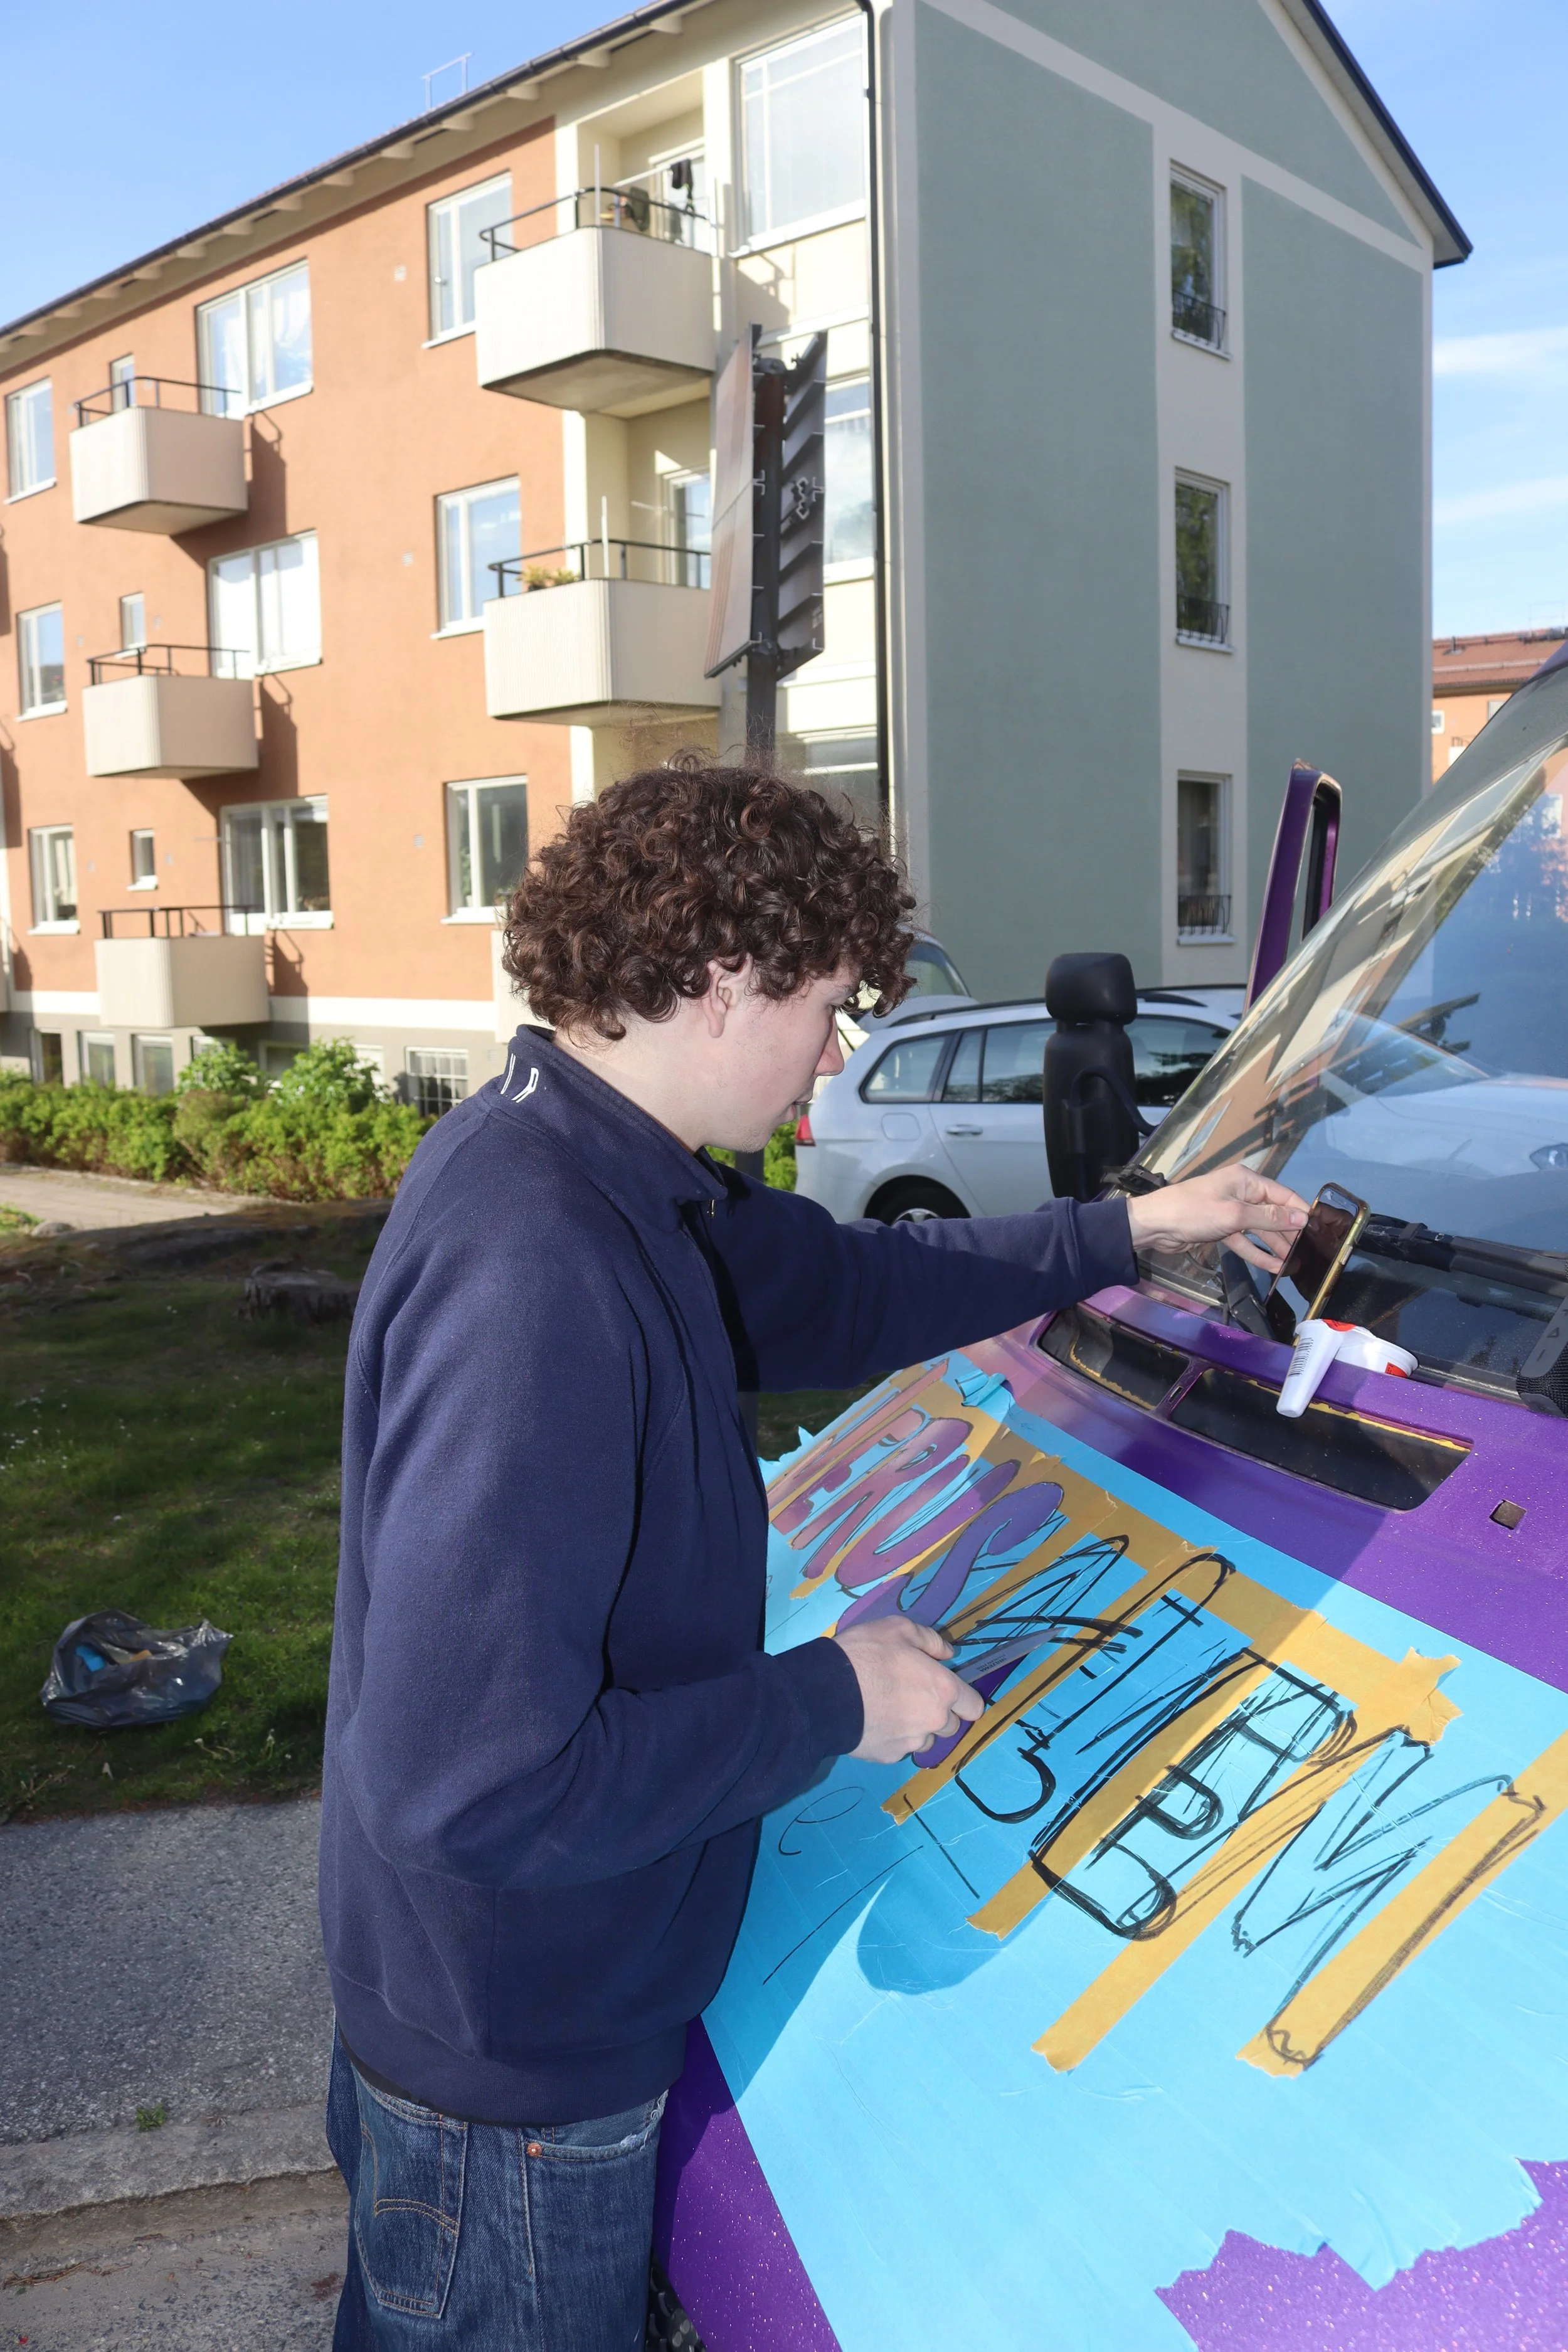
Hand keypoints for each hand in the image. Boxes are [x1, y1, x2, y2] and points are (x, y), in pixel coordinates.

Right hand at [833, 1616, 984, 1763]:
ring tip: (890, 1709)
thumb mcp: (898, 1629)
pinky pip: (901, 1748)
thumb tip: (948, 1654)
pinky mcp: (889, 1756)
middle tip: (912, 1695)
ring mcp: (911, 1743)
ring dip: (917, 1728)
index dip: (964, 1699)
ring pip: (926, 1739)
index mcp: (943, 1690)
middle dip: (939, 1713)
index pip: (974, 1707)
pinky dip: (893, 1737)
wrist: (825, 1692)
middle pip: (951, 1725)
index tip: (948, 1690)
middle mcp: (934, 1721)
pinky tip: (874, 1721)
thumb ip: (931, 1640)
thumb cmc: (866, 1654)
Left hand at [1125, 1164, 1307, 1272]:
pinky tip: (1274, 1267)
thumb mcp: (1235, 1215)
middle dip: (1290, 1232)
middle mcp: (1241, 1193)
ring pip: (1260, 1230)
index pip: (1282, 1195)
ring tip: (1295, 1265)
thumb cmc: (1194, 1212)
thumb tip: (1302, 1218)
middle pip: (1273, 1213)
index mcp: (1246, 1181)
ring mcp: (1231, 1211)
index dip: (1300, 1212)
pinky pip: (1245, 1241)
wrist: (1154, 1225)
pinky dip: (1257, 1253)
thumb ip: (1269, 1218)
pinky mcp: (1221, 1229)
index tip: (1318, 1230)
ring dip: (1276, 1246)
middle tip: (1308, 1252)